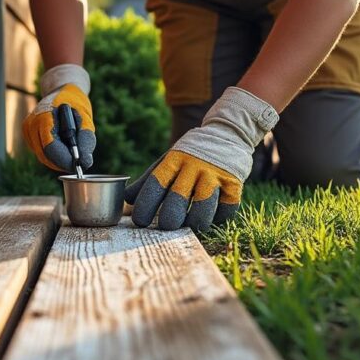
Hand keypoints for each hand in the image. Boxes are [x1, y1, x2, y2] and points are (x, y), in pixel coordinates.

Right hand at [22, 64, 95, 172]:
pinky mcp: (28, 134)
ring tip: (72, 151)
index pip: (50, 148)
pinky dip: (54, 154)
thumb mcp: (85, 118)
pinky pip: (41, 151)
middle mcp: (31, 124)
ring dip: (58, 159)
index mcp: (44, 117)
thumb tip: (85, 163)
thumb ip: (86, 139)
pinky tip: (63, 144)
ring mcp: (28, 130)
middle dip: (62, 163)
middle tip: (78, 162)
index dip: (65, 160)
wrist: (61, 89)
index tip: (79, 166)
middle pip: (45, 155)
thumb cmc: (75, 102)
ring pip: (43, 156)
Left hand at [125, 88, 278, 231]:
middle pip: (177, 198)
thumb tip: (126, 200)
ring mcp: (215, 175)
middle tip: (166, 226)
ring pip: (203, 207)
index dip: (145, 206)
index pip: (155, 184)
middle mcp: (194, 166)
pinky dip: (218, 218)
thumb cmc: (191, 154)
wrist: (228, 134)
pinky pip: (226, 208)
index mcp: (174, 160)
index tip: (140, 221)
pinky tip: (212, 217)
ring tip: (190, 225)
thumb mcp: (168, 160)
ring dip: (195, 222)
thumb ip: (148, 180)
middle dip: (169, 219)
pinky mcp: (234, 183)